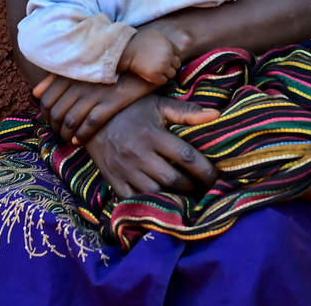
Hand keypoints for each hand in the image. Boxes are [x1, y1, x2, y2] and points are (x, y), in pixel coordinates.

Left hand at [33, 71, 155, 144]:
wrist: (144, 59)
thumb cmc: (110, 65)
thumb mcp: (83, 66)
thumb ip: (57, 77)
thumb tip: (36, 93)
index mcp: (71, 72)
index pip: (46, 99)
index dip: (46, 115)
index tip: (52, 122)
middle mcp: (80, 83)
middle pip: (56, 113)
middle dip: (55, 128)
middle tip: (60, 134)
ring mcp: (95, 93)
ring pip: (70, 121)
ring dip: (66, 135)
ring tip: (69, 139)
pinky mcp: (112, 102)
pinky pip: (90, 124)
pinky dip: (81, 136)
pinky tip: (80, 140)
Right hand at [84, 94, 220, 197]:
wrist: (92, 119)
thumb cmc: (131, 110)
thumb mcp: (158, 105)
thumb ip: (187, 112)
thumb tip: (216, 115)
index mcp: (153, 135)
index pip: (186, 157)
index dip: (205, 170)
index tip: (217, 178)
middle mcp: (139, 155)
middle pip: (173, 179)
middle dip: (193, 188)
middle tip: (206, 191)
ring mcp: (125, 170)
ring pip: (155, 193)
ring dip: (175, 199)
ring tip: (189, 200)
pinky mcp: (114, 181)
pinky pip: (134, 201)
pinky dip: (150, 205)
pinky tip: (164, 204)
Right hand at [120, 28, 182, 84]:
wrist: (127, 50)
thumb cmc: (139, 40)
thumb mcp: (155, 34)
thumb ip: (165, 41)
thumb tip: (168, 46)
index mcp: (169, 46)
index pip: (178, 53)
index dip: (173, 56)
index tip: (167, 58)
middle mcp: (168, 57)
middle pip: (177, 64)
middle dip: (171, 65)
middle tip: (164, 66)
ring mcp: (163, 67)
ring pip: (172, 74)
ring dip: (167, 73)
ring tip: (160, 72)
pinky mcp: (155, 76)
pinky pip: (164, 81)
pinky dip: (160, 80)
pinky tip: (155, 76)